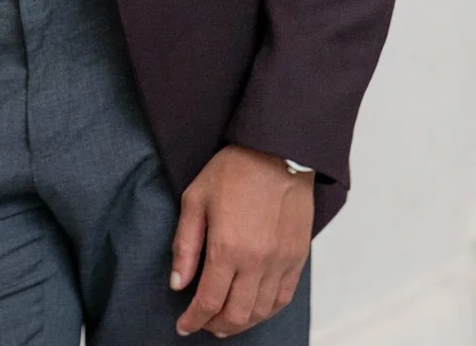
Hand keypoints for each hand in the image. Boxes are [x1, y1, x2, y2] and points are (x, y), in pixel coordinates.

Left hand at [170, 145, 312, 337]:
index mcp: (227, 248)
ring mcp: (281, 262)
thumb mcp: (195, 200)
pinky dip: (267, 311)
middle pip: (236, 315)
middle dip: (214, 325)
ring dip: (241, 323)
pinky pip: (284, 298)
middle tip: (203, 323)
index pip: (208, 301)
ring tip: (226, 321)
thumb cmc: (234, 170)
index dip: (193, 320)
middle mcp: (257, 261)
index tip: (183, 325)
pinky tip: (255, 310)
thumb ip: (185, 246)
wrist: (277, 150)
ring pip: (261, 312)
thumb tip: (177, 284)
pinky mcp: (298, 257)